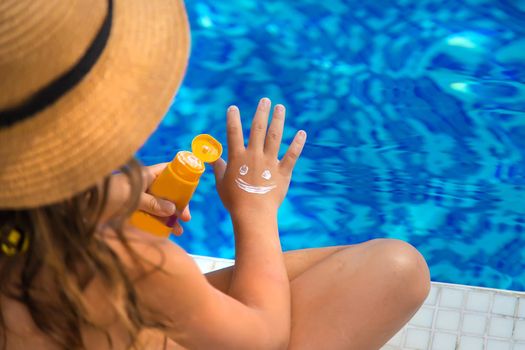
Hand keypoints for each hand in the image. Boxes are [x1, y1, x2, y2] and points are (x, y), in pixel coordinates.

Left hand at [102, 163, 190, 234]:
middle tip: (186, 218)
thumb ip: (153, 203)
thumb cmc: (106, 194)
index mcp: (145, 175)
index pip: (168, 171)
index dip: (181, 179)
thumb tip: (173, 209)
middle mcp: (143, 186)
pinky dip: (157, 224)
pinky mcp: (130, 212)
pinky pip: (148, 217)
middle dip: (178, 205)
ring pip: (159, 207)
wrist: (80, 205)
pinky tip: (165, 234)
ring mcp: (137, 199)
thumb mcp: (133, 197)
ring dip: (169, 218)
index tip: (190, 191)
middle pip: (167, 193)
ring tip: (179, 231)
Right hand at [212, 98, 306, 215]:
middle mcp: (254, 155)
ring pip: (275, 136)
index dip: (232, 118)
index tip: (233, 107)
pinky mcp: (283, 172)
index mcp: (237, 158)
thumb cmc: (234, 201)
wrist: (253, 214)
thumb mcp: (221, 184)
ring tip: (280, 107)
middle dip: (261, 112)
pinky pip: (292, 155)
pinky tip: (302, 132)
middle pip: (258, 128)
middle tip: (265, 100)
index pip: (233, 133)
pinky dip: (297, 143)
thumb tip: (213, 159)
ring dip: (278, 120)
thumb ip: (218, 168)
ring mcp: (270, 162)